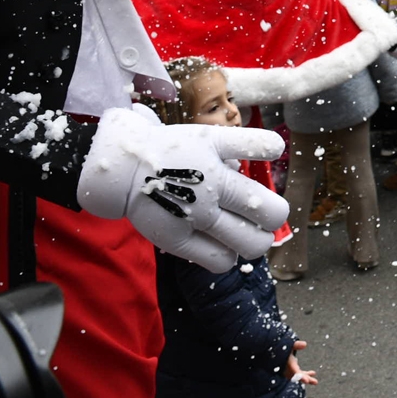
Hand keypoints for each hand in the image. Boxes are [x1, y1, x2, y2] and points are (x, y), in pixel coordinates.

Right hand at [77, 105, 289, 272]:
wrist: (122, 168)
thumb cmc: (170, 152)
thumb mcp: (205, 137)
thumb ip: (238, 150)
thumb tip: (267, 161)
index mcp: (217, 150)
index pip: (261, 145)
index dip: (270, 148)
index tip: (270, 149)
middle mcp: (212, 184)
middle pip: (272, 213)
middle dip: (274, 214)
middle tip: (262, 213)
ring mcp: (197, 214)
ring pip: (253, 244)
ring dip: (256, 240)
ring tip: (244, 232)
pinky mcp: (178, 239)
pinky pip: (221, 260)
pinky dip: (228, 255)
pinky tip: (220, 242)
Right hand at [286, 340, 317, 385]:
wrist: (276, 354)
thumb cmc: (282, 349)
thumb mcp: (289, 346)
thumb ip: (296, 345)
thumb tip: (305, 344)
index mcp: (288, 364)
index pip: (294, 371)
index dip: (300, 376)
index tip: (306, 381)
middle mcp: (288, 369)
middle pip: (297, 376)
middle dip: (304, 379)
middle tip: (314, 382)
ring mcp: (290, 371)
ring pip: (299, 376)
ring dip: (307, 378)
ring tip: (315, 382)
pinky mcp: (292, 370)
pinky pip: (299, 374)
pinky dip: (306, 374)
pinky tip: (313, 373)